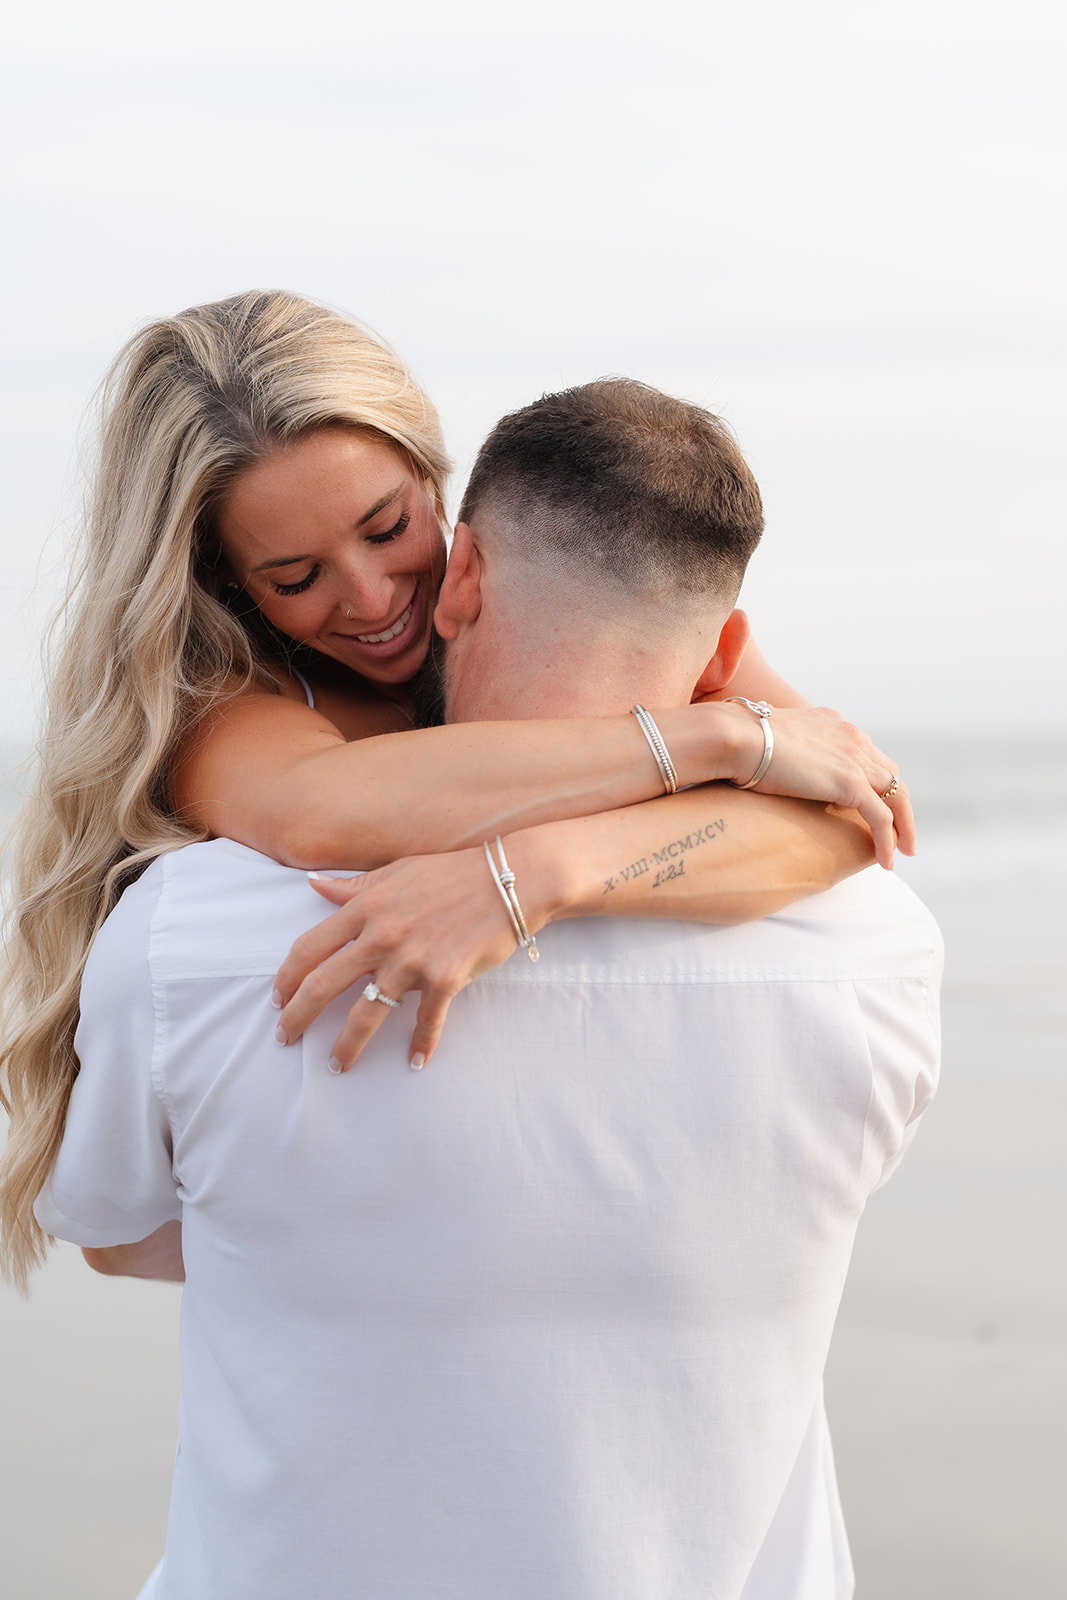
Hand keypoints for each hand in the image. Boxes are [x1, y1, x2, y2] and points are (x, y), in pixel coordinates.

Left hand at [273, 848, 524, 1072]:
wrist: (510, 881)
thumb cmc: (450, 874)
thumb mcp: (396, 872)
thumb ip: (353, 887)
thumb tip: (313, 884)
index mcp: (366, 907)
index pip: (309, 948)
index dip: (287, 977)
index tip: (278, 997)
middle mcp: (382, 936)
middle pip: (324, 985)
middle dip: (297, 1017)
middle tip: (284, 1039)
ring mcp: (413, 960)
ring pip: (367, 1013)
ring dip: (347, 1045)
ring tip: (336, 1065)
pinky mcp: (445, 979)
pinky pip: (427, 1021)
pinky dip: (420, 1045)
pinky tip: (414, 1062)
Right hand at [712, 700, 914, 868]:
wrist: (734, 736)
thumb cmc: (736, 740)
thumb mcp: (768, 739)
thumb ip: (782, 749)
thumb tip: (768, 765)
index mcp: (833, 723)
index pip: (867, 753)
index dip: (874, 781)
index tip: (873, 804)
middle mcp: (851, 737)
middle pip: (890, 774)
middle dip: (898, 803)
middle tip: (898, 831)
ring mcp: (854, 758)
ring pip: (897, 795)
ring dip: (904, 825)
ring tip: (902, 852)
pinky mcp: (850, 782)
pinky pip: (882, 817)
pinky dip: (888, 840)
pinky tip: (886, 861)